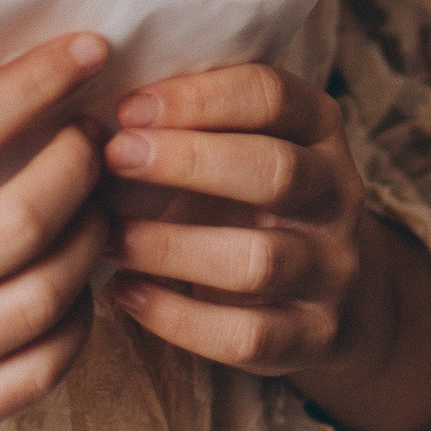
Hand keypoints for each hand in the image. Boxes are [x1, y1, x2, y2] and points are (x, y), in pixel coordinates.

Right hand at [0, 34, 114, 430]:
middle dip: (78, 163)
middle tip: (93, 134)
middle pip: (20, 222)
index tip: (83, 52)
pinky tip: (76, 280)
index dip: (33, 85)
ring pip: (43, 300)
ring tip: (95, 200)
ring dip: (91, 236)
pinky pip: (38, 372)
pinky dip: (76, 320)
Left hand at [105, 63, 430, 430]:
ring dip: (171, 246)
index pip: (271, 96)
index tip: (128, 109)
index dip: (199, 99)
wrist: (313, 283)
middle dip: (189, 161)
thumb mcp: (234, 142)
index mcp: (319, 127)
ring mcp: (332, 267)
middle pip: (275, 171)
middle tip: (113, 159)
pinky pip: (247, 335)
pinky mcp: (314, 334)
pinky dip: (178, 317)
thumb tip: (91, 112)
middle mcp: (339, 192)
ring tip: (107, 237)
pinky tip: (125, 293)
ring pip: (260, 259)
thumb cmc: (241, 194)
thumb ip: (185, 121)